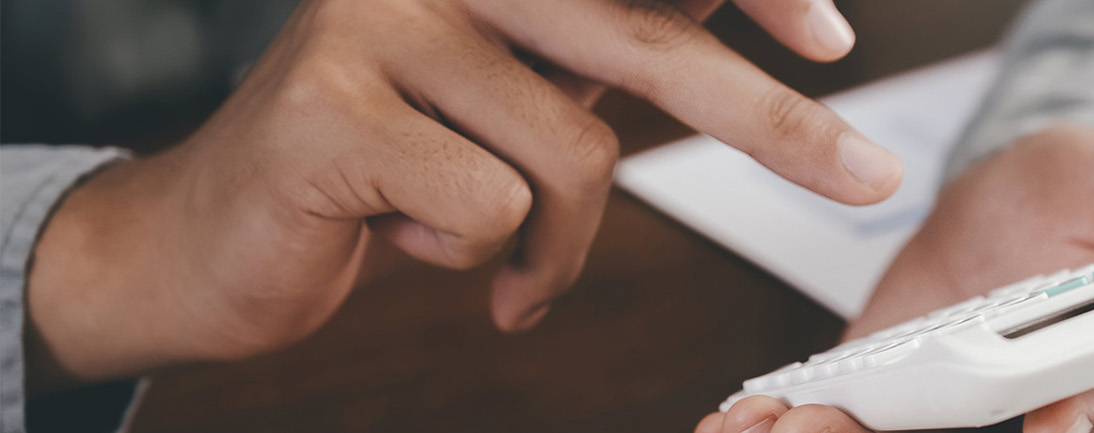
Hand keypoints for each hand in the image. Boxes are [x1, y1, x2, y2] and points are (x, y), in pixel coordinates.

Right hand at [25, 0, 901, 390]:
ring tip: (500, 255)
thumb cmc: (393, 160)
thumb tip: (763, 13)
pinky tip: (415, 247)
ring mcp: (378, 20)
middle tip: (867, 181)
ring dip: (556, 241)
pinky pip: (489, 205)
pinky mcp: (331, 105)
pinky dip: (485, 259)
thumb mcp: (519, 85)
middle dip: (769, 122)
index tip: (831, 41)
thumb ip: (614, 40)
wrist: (216, 234)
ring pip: (571, 151)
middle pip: (642, 39)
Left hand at [700, 125, 1093, 432]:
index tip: (1046, 421)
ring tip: (789, 426)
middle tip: (843, 426)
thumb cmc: (1091, 196)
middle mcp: (1044, 416)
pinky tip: (750, 424)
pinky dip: (800, 426)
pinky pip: (860, 432)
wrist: (1013, 200)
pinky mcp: (905, 408)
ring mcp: (967, 418)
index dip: (1076, 427)